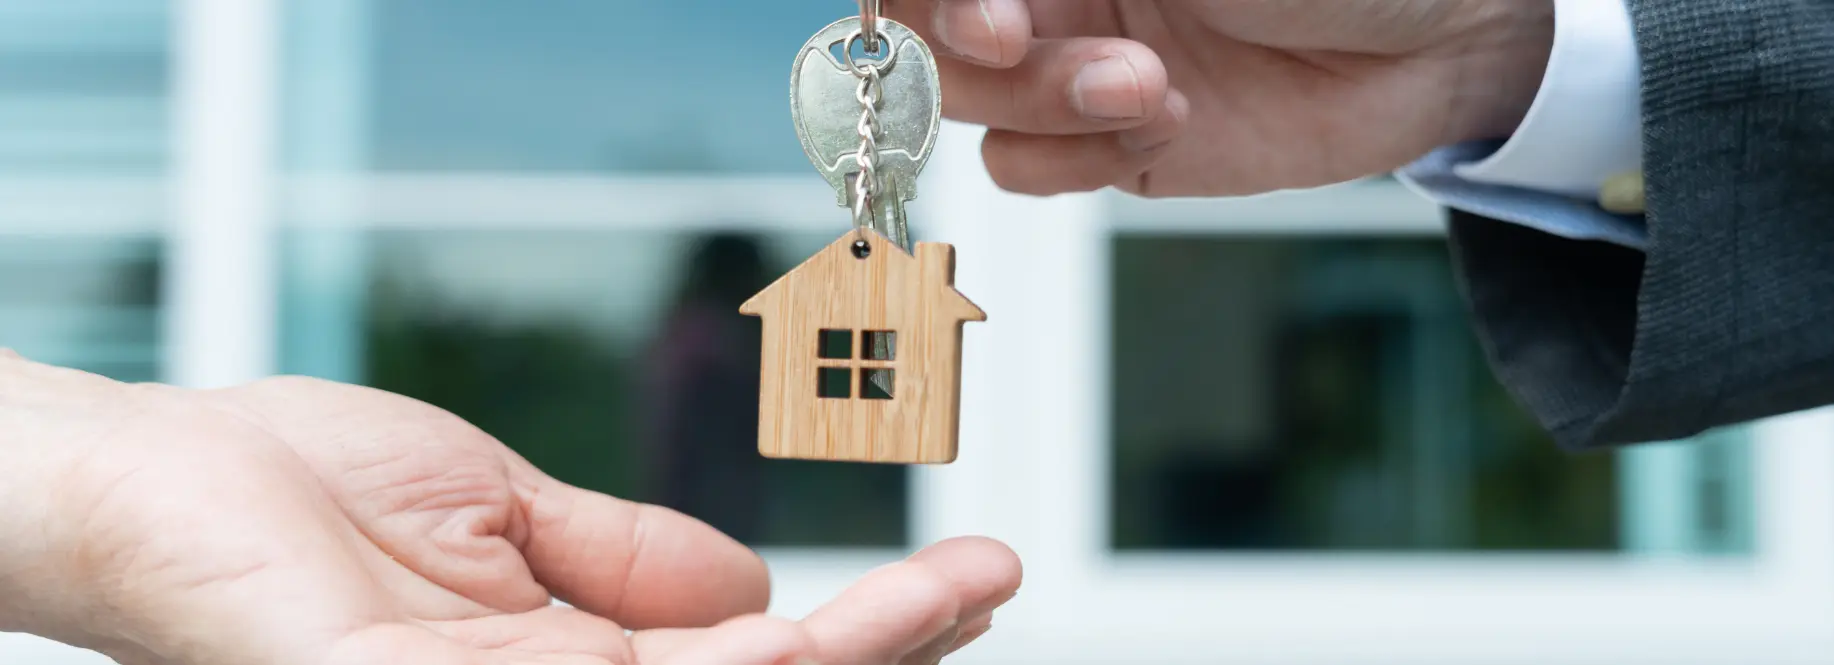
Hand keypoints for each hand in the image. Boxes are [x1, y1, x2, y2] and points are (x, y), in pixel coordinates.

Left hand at [0, 354, 1019, 664]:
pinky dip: (751, 662)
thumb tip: (760, 583)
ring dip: (852, 650)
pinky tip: (836, 628)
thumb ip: (630, 557)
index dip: (864, 626)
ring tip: (954, 591)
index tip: (961, 575)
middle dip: (888, 646)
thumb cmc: (301, 498)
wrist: (160, 479)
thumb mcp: (507, 511)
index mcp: (570, 664)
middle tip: (993, 584)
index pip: (749, 659)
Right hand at [892, 0, 1553, 195]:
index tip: (988, 9)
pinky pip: (1027, 168)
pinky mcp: (1115, 144)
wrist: (1446, 34)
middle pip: (920, 31)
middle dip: (967, 42)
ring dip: (1044, 102)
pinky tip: (1166, 126)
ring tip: (1150, 86)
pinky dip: (1076, 159)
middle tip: (1022, 37)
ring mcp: (1074, 64)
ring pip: (972, 104)